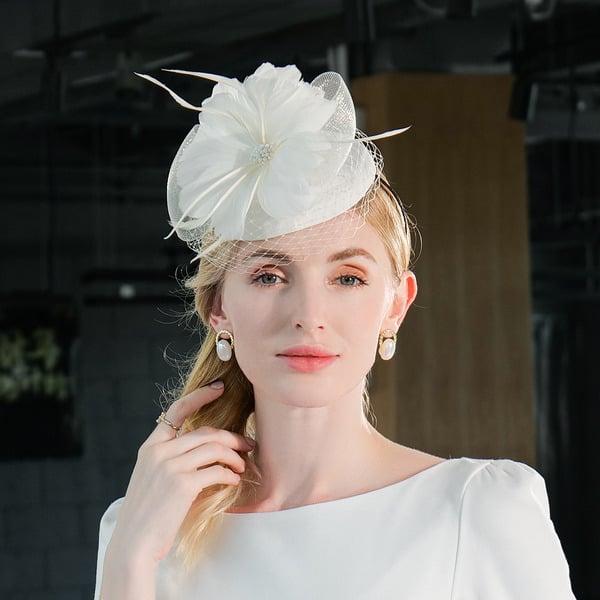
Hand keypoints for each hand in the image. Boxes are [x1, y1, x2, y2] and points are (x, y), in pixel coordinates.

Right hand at [106, 381, 253, 566]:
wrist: (133, 546)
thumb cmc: (147, 516)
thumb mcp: (152, 479)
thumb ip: (170, 460)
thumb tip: (205, 451)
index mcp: (150, 448)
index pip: (177, 411)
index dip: (200, 396)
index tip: (218, 388)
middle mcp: (159, 452)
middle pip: (206, 432)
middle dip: (233, 437)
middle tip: (248, 444)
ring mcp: (170, 466)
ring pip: (214, 448)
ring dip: (235, 456)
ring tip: (243, 466)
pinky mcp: (183, 484)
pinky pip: (216, 470)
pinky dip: (230, 474)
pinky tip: (234, 480)